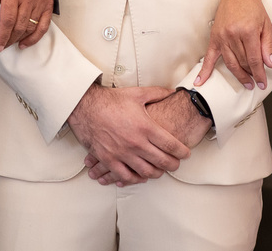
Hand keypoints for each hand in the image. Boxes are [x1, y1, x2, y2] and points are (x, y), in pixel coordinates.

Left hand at [0, 0, 52, 50]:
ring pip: (31, 27)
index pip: (8, 20)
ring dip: (20, 38)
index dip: (2, 36)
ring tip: (11, 42)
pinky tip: (26, 42)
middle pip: (20, 26)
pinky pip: (44, 24)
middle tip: (3, 45)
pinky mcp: (48, 2)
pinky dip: (35, 36)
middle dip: (10, 39)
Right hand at [68, 84, 190, 186]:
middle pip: (162, 161)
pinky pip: (125, 176)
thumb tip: (173, 91)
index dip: (182, 152)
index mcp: (146, 127)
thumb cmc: (111, 100)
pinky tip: (140, 176)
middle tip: (176, 164)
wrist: (86, 106)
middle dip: (173, 165)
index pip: (171, 145)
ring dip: (156, 173)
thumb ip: (158, 93)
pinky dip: (135, 179)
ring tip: (160, 170)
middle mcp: (136, 143)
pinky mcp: (109, 159)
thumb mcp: (137, 94)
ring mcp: (122, 153)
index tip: (186, 154)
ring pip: (146, 172)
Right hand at [195, 0, 271, 89]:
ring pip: (230, 62)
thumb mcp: (266, 25)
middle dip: (251, 74)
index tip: (263, 83)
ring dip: (238, 75)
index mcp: (247, 31)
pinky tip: (201, 81)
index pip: (254, 59)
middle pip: (242, 62)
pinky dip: (204, 71)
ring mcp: (222, 37)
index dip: (259, 74)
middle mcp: (233, 34)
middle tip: (257, 82)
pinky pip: (209, 57)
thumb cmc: (254, 9)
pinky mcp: (214, 37)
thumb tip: (269, 64)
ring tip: (246, 83)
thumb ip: (267, 46)